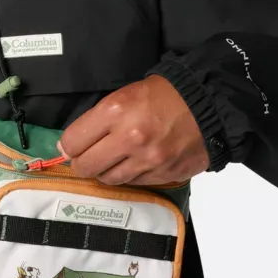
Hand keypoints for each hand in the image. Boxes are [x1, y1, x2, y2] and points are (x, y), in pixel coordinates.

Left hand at [59, 75, 208, 185]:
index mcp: (115, 112)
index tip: (72, 146)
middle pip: (86, 166)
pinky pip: (134, 183)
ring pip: (108, 179)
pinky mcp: (162, 175)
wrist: (209, 104)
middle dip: (82, 163)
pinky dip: (130, 175)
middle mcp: (128, 138)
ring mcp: (147, 160)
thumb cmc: (165, 94)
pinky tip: (135, 162)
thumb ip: (98, 119)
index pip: (72, 141)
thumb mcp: (126, 94)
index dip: (68, 146)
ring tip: (114, 159)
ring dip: (106, 171)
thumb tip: (70, 145)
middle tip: (87, 158)